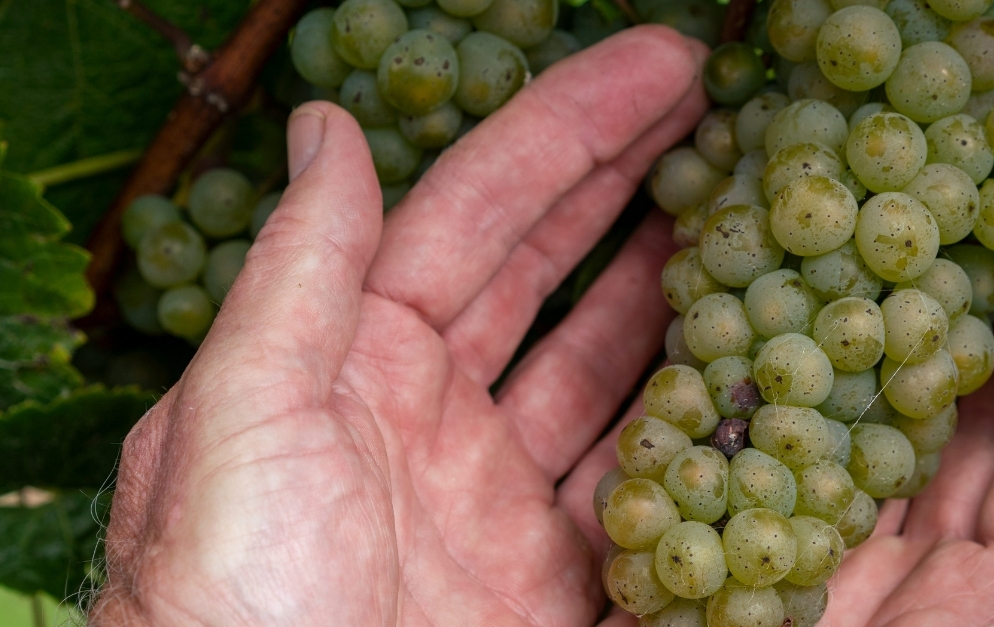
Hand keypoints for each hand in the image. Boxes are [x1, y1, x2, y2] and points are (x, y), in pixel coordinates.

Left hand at [92, 27, 710, 624]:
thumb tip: (327, 127)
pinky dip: (701, 433)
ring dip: (682, 294)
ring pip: (610, 372)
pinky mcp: (556, 589)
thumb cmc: (228, 601)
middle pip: (554, 274)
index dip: (565, 132)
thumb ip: (299, 276)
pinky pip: (642, 489)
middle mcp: (429, 420)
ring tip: (764, 217)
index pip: (473, 215)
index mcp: (347, 363)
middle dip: (636, 185)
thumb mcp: (240, 421)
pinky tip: (757, 373)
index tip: (663, 64)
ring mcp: (498, 505)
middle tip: (733, 111)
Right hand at [789, 220, 993, 625]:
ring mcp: (863, 580)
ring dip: (883, 336)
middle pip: (977, 415)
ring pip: (884, 432)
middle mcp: (956, 579)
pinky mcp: (773, 582)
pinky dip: (789, 407)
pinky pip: (792, 476)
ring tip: (880, 230)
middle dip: (980, 301)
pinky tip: (775, 332)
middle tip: (973, 189)